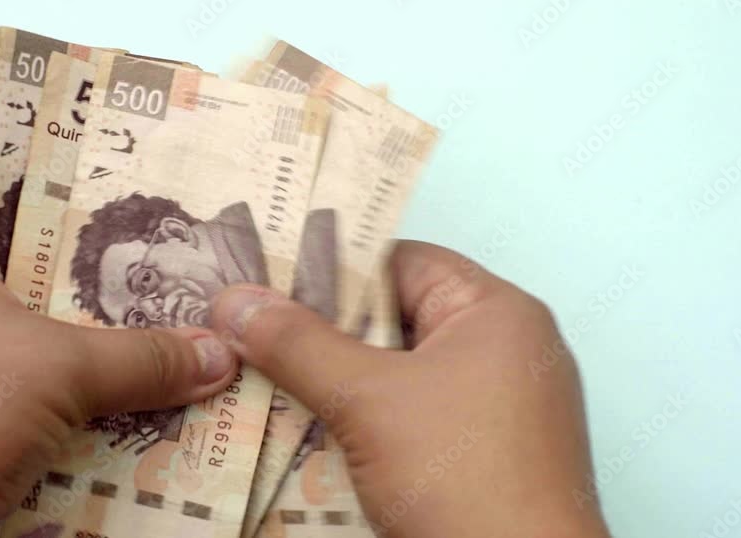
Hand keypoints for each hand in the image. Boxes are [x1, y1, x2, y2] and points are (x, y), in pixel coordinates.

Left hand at [0, 231, 238, 537]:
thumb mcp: (55, 367)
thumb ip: (141, 358)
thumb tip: (217, 354)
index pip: (43, 236)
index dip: (113, 244)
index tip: (178, 248)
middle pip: (64, 311)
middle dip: (133, 323)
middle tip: (205, 314)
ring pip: (65, 374)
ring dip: (124, 384)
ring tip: (203, 369)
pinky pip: (58, 425)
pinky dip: (102, 430)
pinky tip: (163, 426)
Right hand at [212, 241, 610, 537]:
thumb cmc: (462, 477)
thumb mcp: (368, 400)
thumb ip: (299, 345)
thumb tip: (236, 301)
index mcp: (496, 312)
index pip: (404, 262)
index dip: (335, 265)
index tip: (268, 275)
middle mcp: (504, 351)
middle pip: (397, 319)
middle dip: (324, 330)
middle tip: (252, 329)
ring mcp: (496, 407)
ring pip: (399, 374)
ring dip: (338, 381)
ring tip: (264, 377)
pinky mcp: (481, 454)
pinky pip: (412, 418)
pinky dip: (364, 421)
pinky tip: (309, 431)